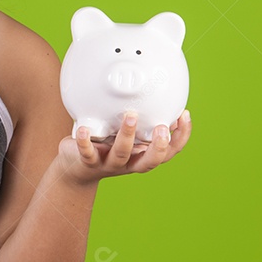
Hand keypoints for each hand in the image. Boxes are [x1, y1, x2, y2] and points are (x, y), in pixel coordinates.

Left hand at [56, 111, 191, 186]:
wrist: (77, 166)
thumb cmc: (106, 143)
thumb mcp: (127, 133)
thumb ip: (141, 120)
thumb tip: (159, 95)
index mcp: (143, 154)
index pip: (169, 152)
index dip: (180, 137)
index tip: (184, 115)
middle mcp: (130, 162)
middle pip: (150, 161)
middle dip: (158, 146)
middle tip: (161, 128)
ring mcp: (109, 163)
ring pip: (121, 154)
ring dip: (127, 136)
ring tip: (130, 116)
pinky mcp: (88, 162)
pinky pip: (87, 154)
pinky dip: (85, 142)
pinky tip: (84, 129)